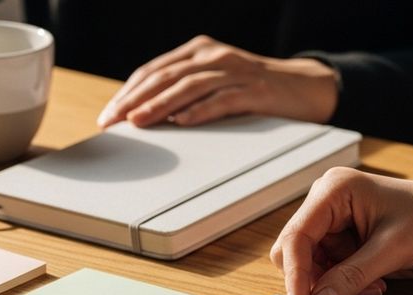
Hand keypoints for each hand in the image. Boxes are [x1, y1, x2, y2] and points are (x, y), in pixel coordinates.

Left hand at [97, 36, 338, 128]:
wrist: (304, 88)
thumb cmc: (252, 90)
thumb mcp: (213, 83)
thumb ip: (182, 91)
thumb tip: (142, 116)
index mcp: (198, 52)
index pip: (153, 71)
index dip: (127, 93)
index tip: (107, 116)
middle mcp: (213, 56)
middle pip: (165, 77)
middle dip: (134, 100)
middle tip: (112, 122)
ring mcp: (234, 71)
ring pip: (188, 86)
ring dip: (159, 105)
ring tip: (137, 122)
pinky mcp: (254, 90)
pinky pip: (222, 100)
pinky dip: (200, 111)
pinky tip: (182, 123)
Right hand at [270, 164, 412, 294]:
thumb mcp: (394, 250)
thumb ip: (352, 276)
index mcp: (333, 191)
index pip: (297, 237)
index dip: (295, 276)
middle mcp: (326, 203)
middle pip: (296, 252)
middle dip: (316, 280)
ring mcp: (334, 222)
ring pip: (310, 266)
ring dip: (334, 285)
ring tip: (372, 288)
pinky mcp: (344, 240)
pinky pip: (328, 271)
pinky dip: (345, 285)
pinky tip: (374, 284)